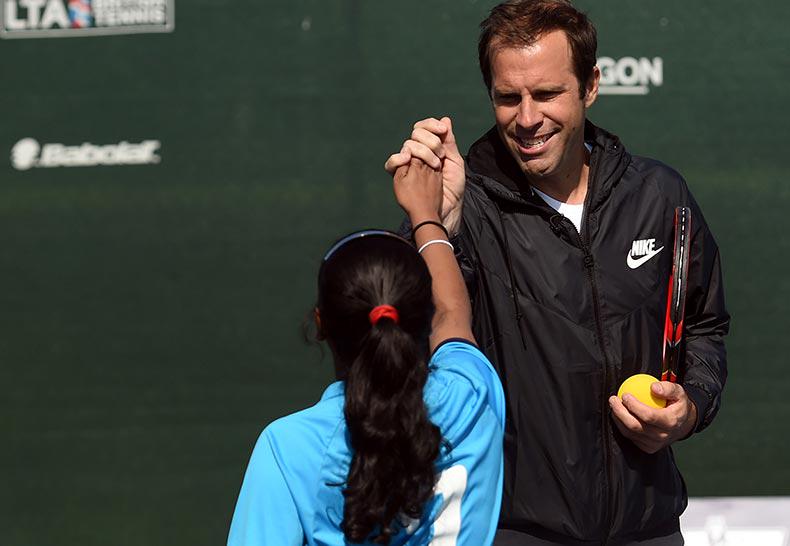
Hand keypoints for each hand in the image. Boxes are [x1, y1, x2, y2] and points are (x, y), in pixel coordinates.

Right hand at [385, 117, 465, 234]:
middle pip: (415, 134)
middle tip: (441, 155)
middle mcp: (418, 154)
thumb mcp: (455, 161)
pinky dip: (397, 158)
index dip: (431, 125)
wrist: (449, 207)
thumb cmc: (454, 187)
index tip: (442, 130)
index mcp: (430, 148)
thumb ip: (449, 141)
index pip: (424, 128)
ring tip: (435, 165)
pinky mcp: (400, 177)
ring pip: (407, 146)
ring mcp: (408, 164)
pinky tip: (408, 159)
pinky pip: (392, 163)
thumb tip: (445, 119)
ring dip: (422, 151)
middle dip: (431, 140)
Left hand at [608, 381, 697, 453]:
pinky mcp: (648, 448)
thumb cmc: (678, 405)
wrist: (683, 425)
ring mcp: (654, 444)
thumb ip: (668, 388)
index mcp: (671, 422)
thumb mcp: (679, 392)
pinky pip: (630, 437)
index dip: (634, 406)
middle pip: (635, 425)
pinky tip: (618, 414)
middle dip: (620, 412)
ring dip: (618, 418)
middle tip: (613, 399)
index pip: (648, 415)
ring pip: (629, 432)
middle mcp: (662, 435)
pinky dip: (621, 425)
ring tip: (614, 405)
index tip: (625, 395)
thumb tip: (653, 387)